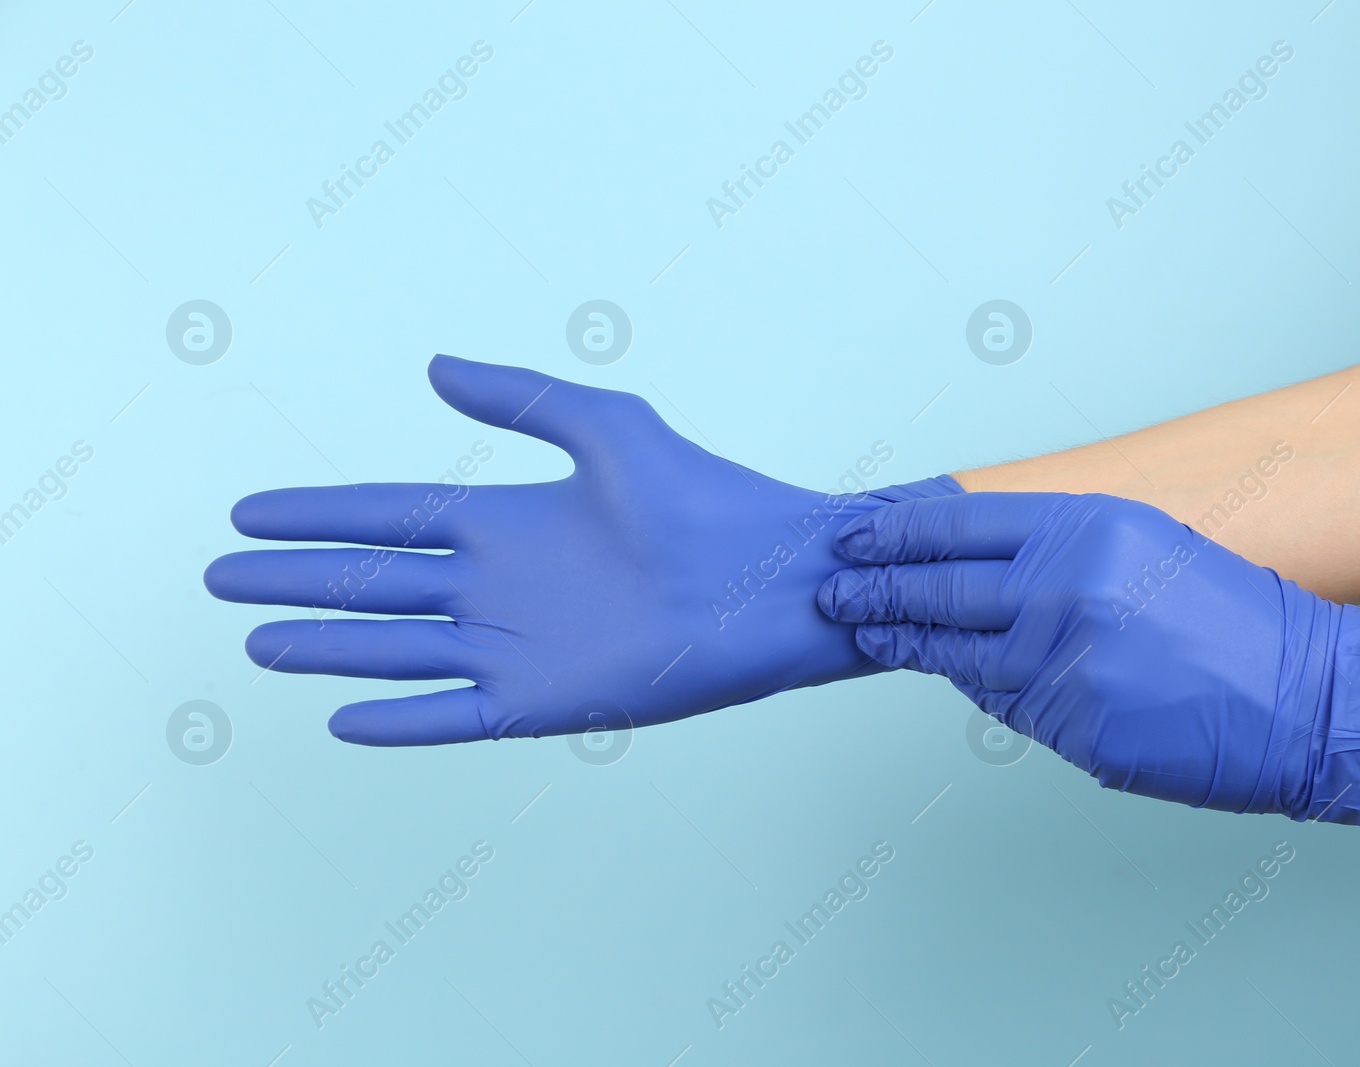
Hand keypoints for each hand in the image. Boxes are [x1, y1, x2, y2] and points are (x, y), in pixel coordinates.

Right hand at [205, 355, 959, 744]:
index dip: (318, 514)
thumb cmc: (707, 497)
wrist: (776, 579)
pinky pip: (455, 714)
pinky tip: (341, 718)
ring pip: (399, 649)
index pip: (388, 515)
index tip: (249, 510)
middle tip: (220, 575)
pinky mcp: (548, 700)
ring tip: (256, 640)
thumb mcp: (609, 428)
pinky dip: (399, 720)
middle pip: (375, 583)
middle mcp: (501, 585)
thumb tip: (434, 367)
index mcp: (508, 519)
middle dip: (297, 579)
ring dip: (327, 645)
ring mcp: (519, 645)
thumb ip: (522, 400)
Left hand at [818, 492, 1359, 846]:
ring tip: (868, 631)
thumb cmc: (1240, 619)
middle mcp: (1066, 592)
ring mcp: (1065, 667)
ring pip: (960, 655)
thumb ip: (1061, 549)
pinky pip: (1006, 707)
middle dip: (874, 590)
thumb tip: (977, 561)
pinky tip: (953, 673)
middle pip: (939, 590)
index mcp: (1087, 530)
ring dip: (907, 643)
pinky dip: (977, 688)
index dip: (896, 534)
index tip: (854, 538)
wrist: (1314, 700)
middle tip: (833, 589)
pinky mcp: (1073, 731)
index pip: (960, 525)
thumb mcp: (1147, 546)